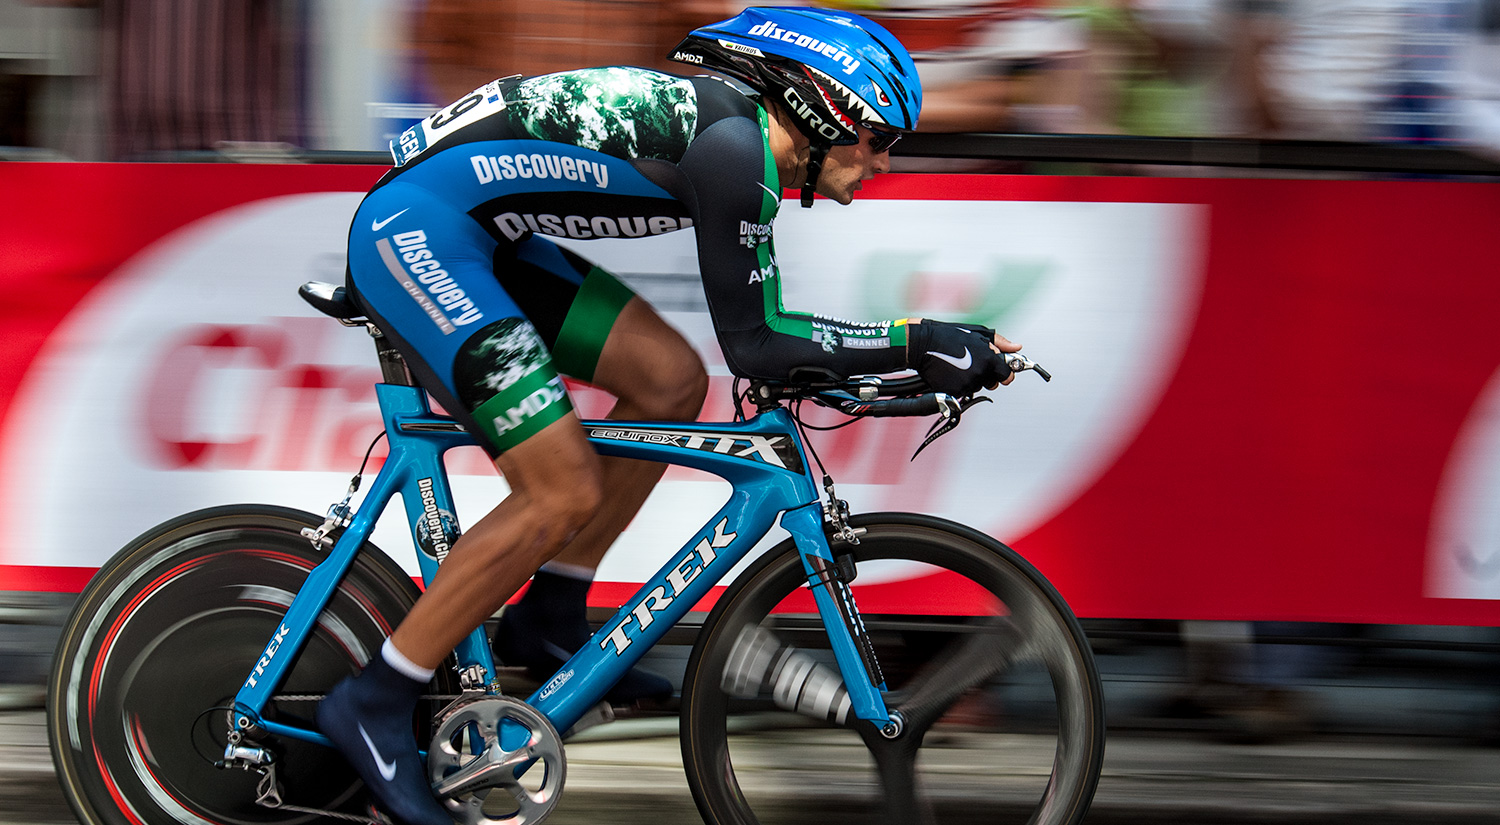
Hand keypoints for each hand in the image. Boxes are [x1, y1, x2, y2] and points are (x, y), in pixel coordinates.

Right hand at [906, 319, 1022, 395]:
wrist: (923, 345)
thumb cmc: (950, 336)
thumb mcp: (978, 334)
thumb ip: (1001, 343)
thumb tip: (1017, 347)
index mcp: (989, 359)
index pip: (1008, 375)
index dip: (1005, 373)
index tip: (1001, 371)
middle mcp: (980, 374)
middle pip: (993, 383)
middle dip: (987, 375)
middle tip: (973, 362)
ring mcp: (966, 384)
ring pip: (976, 387)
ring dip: (971, 378)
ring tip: (958, 364)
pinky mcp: (953, 392)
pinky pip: (962, 392)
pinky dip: (958, 384)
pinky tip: (951, 372)